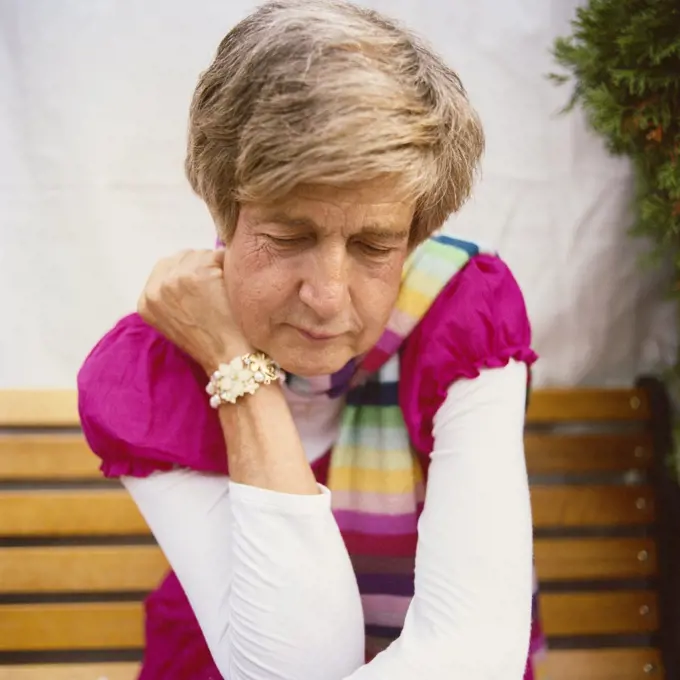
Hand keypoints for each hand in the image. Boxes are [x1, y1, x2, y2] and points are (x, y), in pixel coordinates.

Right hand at [137, 249, 251, 373]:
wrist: (228, 358)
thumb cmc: (209, 342)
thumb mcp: (176, 320)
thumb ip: (172, 294)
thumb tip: (187, 269)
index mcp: (145, 301)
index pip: (165, 267)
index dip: (188, 272)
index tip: (203, 284)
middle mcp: (155, 288)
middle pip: (182, 257)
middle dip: (201, 266)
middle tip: (217, 287)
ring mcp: (174, 280)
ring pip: (199, 254)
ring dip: (215, 266)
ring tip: (223, 291)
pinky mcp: (196, 274)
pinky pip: (216, 256)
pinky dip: (227, 267)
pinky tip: (231, 288)